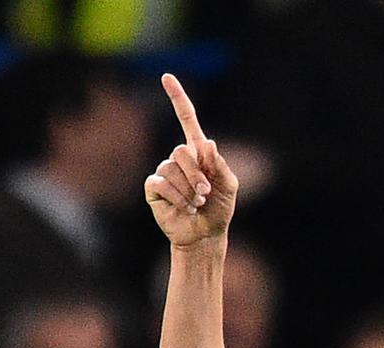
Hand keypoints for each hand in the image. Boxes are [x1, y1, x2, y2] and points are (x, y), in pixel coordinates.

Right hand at [144, 74, 238, 246]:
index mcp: (198, 153)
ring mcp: (164, 171)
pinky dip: (177, 198)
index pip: (186, 119)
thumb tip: (207, 143)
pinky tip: (184, 208)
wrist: (205, 234)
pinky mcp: (153, 188)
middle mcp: (178, 158)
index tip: (166, 77)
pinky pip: (161, 184)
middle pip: (181, 151)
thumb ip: (220, 165)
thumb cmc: (219, 209)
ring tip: (196, 203)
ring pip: (172, 170)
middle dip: (197, 175)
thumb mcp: (229, 186)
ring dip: (189, 191)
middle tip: (205, 192)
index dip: (177, 98)